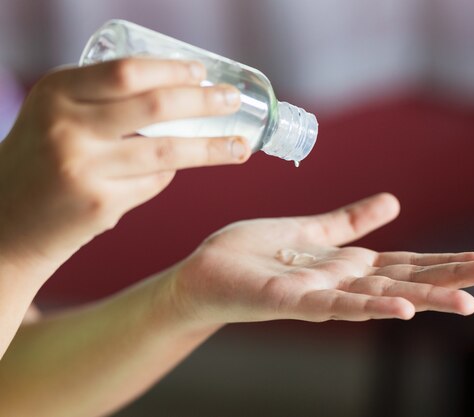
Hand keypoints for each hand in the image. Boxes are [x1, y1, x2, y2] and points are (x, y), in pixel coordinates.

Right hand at [0, 59, 249, 264]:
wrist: (5, 220)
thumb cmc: (42, 158)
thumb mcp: (57, 114)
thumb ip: (104, 100)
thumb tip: (181, 94)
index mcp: (56, 92)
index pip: (128, 72)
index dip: (173, 70)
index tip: (203, 72)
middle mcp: (67, 127)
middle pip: (156, 107)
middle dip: (205, 102)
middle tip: (233, 101)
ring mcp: (84, 169)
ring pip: (167, 152)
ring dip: (212, 149)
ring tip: (241, 146)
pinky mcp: (100, 205)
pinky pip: (154, 183)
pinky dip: (167, 174)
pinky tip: (171, 170)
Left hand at [170, 193, 473, 323]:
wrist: (206, 271)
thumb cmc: (256, 253)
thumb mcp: (312, 231)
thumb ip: (350, 221)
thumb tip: (393, 202)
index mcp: (349, 265)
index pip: (407, 263)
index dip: (446, 262)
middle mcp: (341, 283)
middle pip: (404, 280)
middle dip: (450, 279)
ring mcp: (318, 295)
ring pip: (378, 298)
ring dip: (421, 299)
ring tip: (465, 303)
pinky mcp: (289, 301)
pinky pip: (332, 306)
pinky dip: (367, 306)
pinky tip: (398, 309)